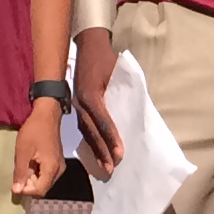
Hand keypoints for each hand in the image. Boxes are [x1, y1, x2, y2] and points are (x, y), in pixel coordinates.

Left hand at [11, 100, 63, 197]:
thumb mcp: (23, 152)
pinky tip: (29, 162)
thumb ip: (20, 172)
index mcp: (52, 169)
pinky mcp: (57, 161)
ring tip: (23, 166)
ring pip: (44, 181)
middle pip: (43, 187)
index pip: (40, 191)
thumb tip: (17, 191)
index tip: (16, 182)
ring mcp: (59, 166)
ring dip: (32, 178)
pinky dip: (36, 172)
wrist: (47, 115)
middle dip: (29, 185)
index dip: (26, 190)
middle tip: (18, 173)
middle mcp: (59, 170)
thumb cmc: (34, 131)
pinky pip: (46, 174)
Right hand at [72, 29, 123, 176]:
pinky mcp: (77, 106)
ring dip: (95, 150)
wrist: (88, 45)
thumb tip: (137, 113)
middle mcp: (80, 103)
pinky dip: (90, 141)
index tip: (120, 153)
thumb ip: (126, 92)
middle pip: (92, 132)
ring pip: (86, 132)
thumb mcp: (119, 72)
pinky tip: (96, 153)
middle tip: (112, 168)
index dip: (111, 138)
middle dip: (102, 151)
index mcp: (91, 95)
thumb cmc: (106, 59)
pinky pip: (83, 127)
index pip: (103, 121)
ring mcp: (76, 105)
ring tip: (105, 166)